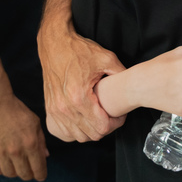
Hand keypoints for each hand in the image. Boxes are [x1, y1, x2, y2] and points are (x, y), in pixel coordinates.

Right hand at [0, 93, 49, 180]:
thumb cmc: (17, 111)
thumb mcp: (35, 123)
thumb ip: (41, 141)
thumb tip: (45, 157)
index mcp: (31, 143)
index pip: (38, 169)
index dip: (41, 175)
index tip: (40, 176)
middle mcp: (16, 150)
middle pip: (24, 174)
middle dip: (29, 174)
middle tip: (28, 170)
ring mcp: (0, 152)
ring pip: (9, 174)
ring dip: (14, 171)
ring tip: (14, 165)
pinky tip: (2, 163)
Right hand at [38, 24, 126, 141]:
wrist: (55, 44)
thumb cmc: (78, 50)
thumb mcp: (106, 58)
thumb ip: (121, 74)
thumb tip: (132, 85)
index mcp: (79, 97)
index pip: (101, 127)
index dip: (116, 124)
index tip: (119, 115)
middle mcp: (65, 108)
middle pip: (91, 135)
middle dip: (105, 128)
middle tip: (111, 116)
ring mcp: (55, 110)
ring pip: (77, 136)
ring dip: (90, 131)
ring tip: (98, 118)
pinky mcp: (49, 110)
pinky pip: (62, 132)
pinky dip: (74, 131)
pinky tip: (82, 121)